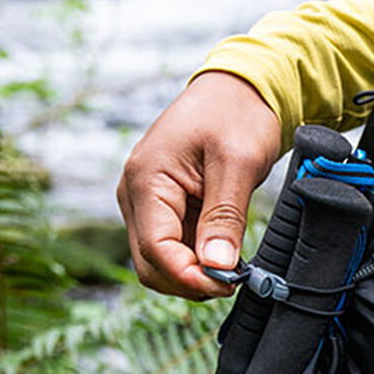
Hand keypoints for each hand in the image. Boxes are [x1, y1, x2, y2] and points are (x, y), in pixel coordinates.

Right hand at [116, 70, 281, 297]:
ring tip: (232, 266)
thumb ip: (224, 216)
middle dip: (190, 281)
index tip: (228, 283)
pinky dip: (196, 260)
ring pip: (159, 262)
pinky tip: (224, 255)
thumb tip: (217, 266)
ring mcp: (145, 202)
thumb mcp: (238, 161)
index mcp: (146, 179)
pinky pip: (172, 247)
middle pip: (150, 264)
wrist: (238, 89)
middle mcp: (135, 194)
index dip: (190, 276)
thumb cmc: (236, 113)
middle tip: (234, 280)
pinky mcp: (162, 208)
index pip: (156, 249)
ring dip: (193, 274)